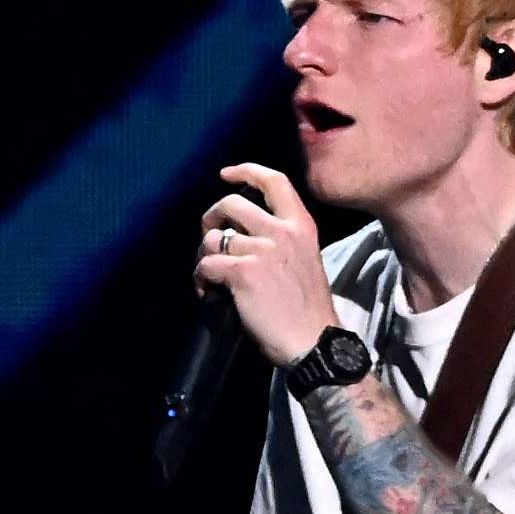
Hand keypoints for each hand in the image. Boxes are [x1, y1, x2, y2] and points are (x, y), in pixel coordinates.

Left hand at [194, 164, 333, 369]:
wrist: (313, 342)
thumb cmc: (308, 310)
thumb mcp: (306, 260)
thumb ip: (282, 239)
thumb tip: (243, 234)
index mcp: (301, 226)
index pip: (275, 182)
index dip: (246, 171)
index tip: (226, 174)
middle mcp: (282, 232)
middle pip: (231, 203)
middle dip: (211, 218)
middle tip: (209, 240)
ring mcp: (262, 251)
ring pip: (213, 239)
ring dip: (203, 256)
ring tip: (210, 278)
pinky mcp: (242, 273)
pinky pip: (205, 265)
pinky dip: (200, 279)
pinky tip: (208, 293)